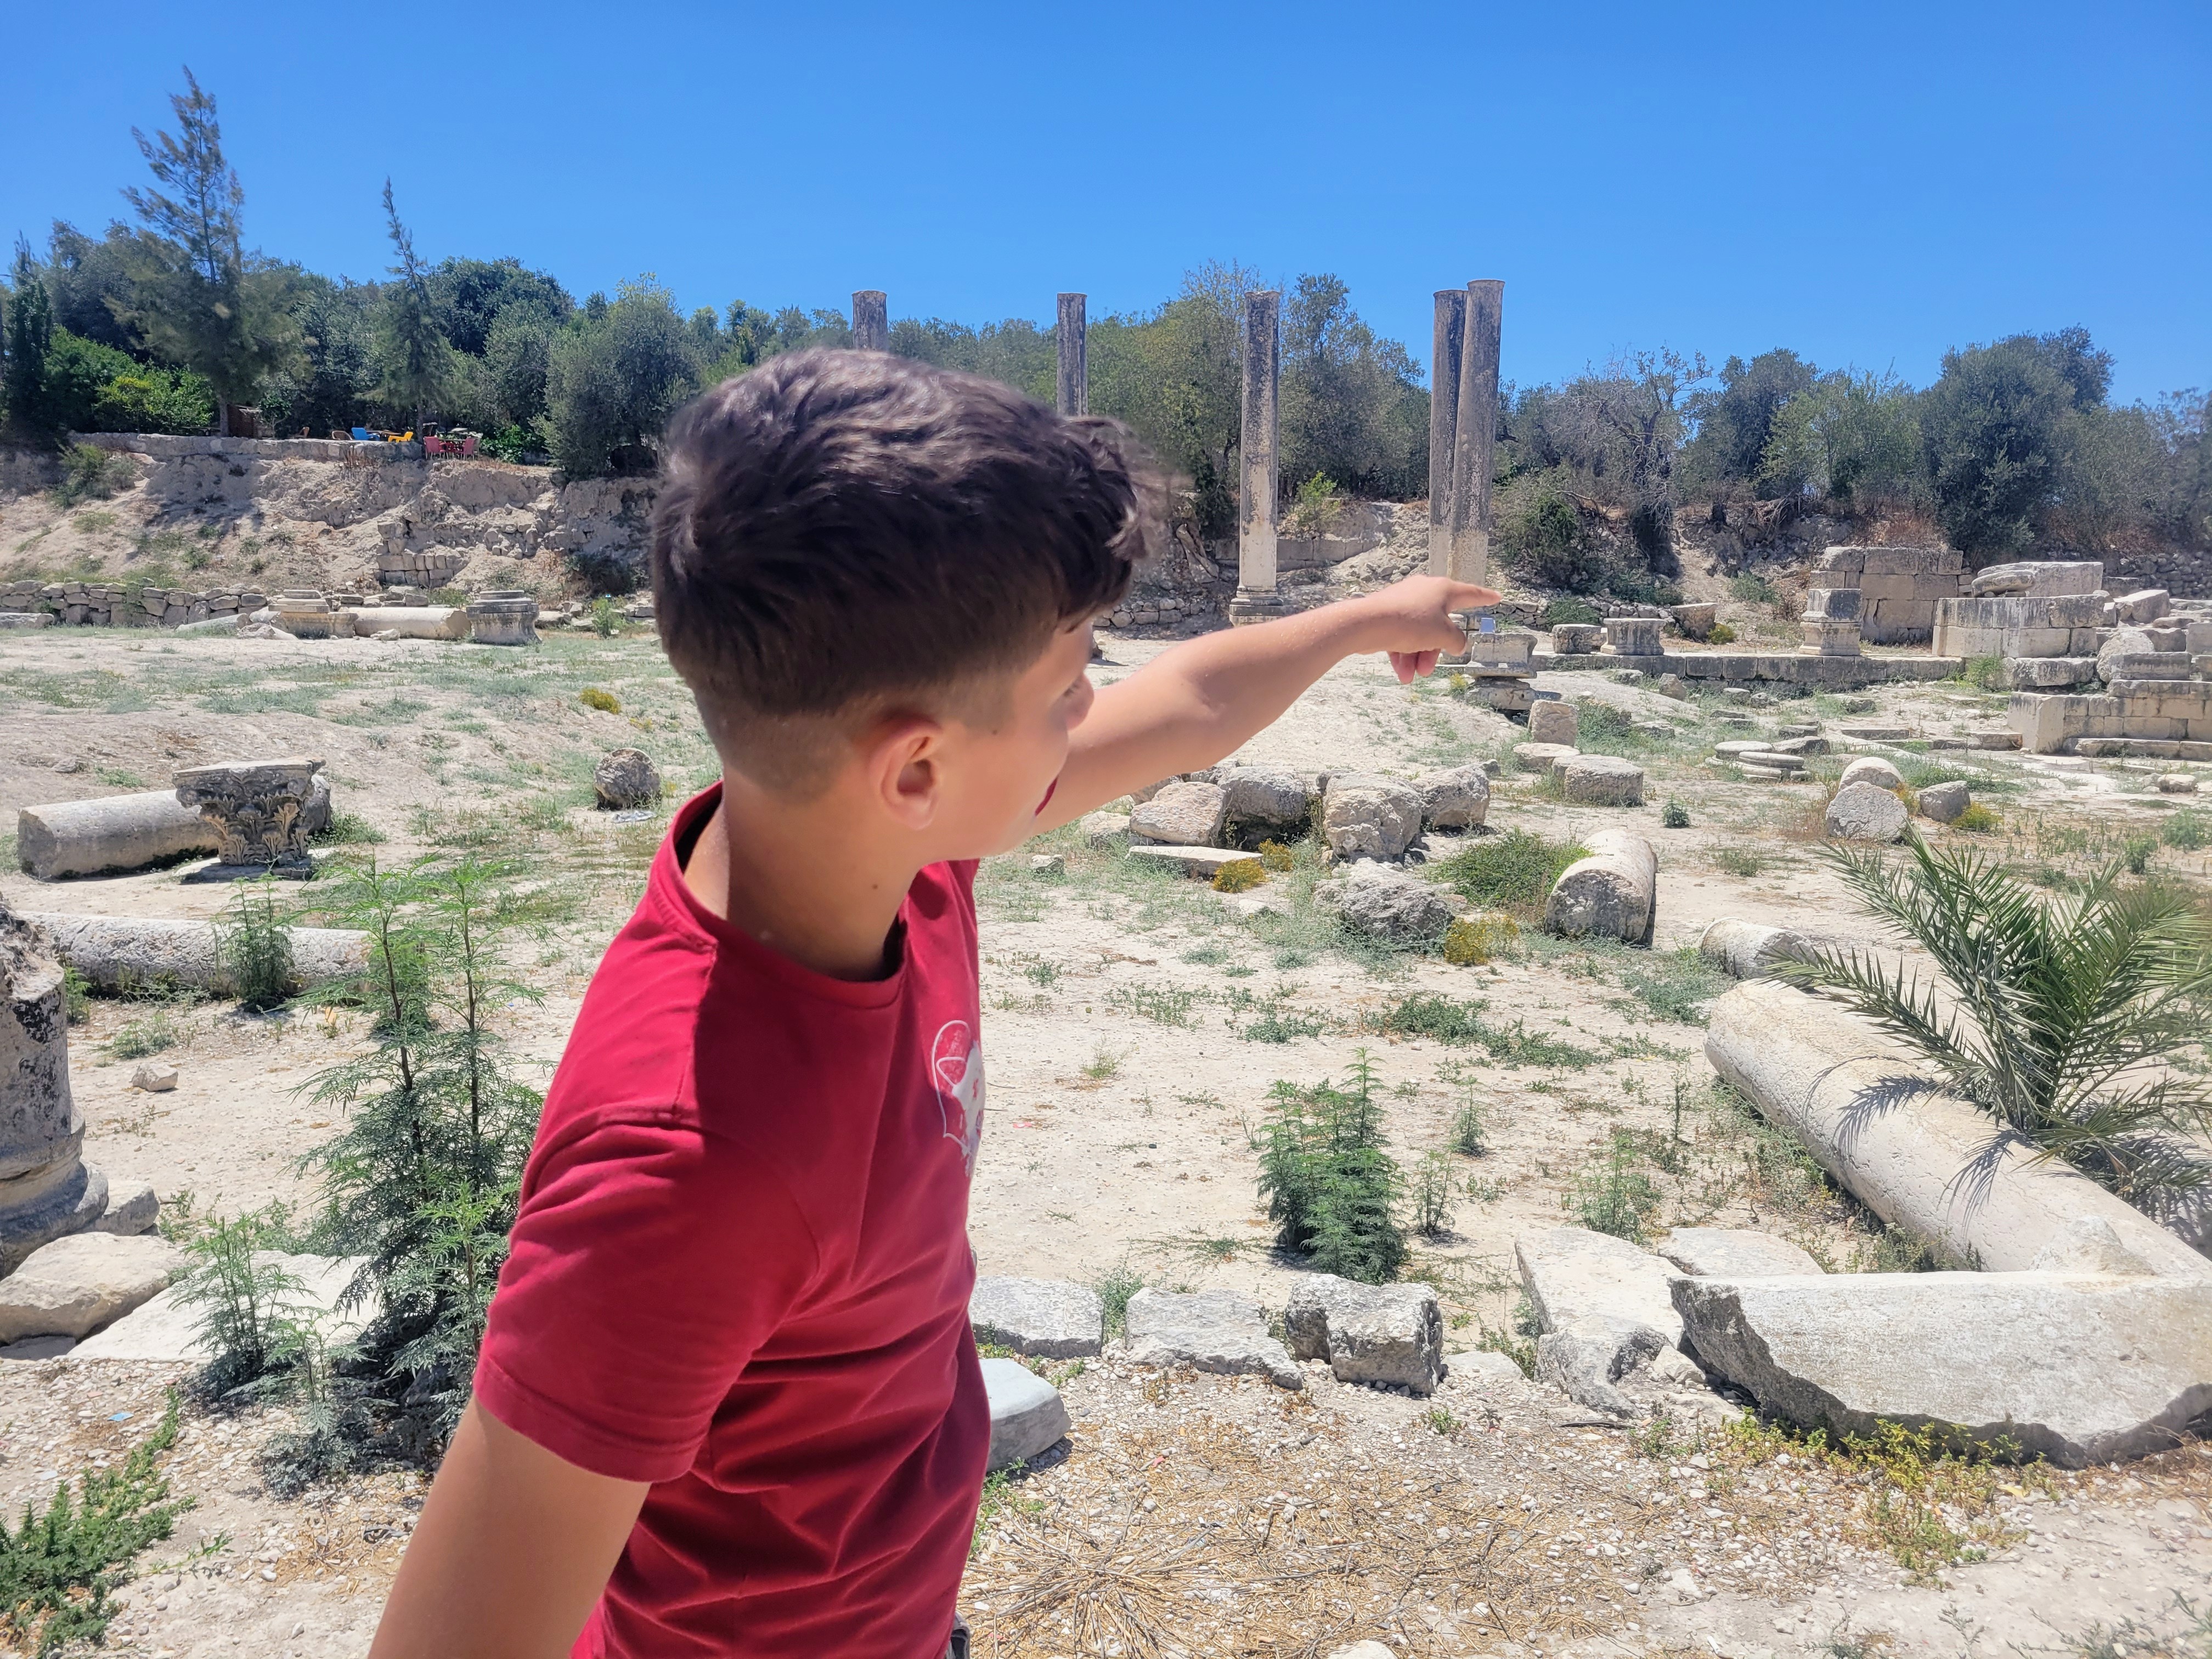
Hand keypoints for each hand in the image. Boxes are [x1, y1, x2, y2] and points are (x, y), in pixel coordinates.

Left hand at [1356, 575, 1504, 683]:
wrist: (1367, 624)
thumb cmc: (1409, 623)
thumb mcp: (1442, 635)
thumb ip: (1456, 640)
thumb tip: (1457, 643)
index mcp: (1443, 590)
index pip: (1471, 593)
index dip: (1485, 597)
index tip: (1496, 597)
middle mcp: (1424, 592)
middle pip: (1439, 625)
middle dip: (1433, 652)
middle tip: (1427, 670)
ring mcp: (1404, 602)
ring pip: (1419, 635)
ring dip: (1417, 657)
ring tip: (1410, 676)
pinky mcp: (1388, 615)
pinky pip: (1402, 637)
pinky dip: (1403, 654)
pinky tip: (1401, 672)